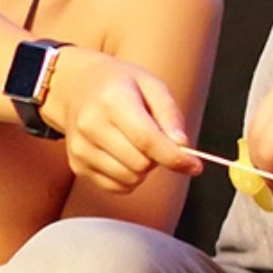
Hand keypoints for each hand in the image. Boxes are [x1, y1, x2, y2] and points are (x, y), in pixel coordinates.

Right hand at [42, 47, 196, 193]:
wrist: (76, 87)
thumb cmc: (121, 85)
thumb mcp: (152, 85)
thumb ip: (170, 114)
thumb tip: (183, 146)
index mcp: (112, 101)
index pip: (146, 139)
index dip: (174, 157)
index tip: (196, 165)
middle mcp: (90, 126)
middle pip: (140, 163)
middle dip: (159, 158)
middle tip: (156, 140)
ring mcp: (80, 148)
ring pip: (129, 179)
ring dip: (144, 169)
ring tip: (137, 145)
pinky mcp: (77, 165)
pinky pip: (116, 187)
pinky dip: (129, 178)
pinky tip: (125, 156)